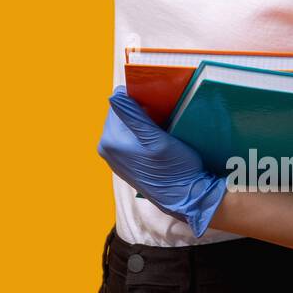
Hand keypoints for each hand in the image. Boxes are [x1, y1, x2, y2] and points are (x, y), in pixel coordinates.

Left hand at [97, 85, 227, 237]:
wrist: (186, 198)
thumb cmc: (174, 168)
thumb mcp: (156, 139)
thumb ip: (133, 116)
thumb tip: (114, 94)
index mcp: (109, 141)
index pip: (119, 103)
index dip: (139, 99)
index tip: (158, 107)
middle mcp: (106, 149)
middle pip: (122, 114)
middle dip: (140, 110)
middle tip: (162, 117)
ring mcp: (114, 157)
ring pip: (127, 125)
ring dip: (143, 122)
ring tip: (162, 128)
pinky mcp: (124, 162)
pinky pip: (130, 138)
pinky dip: (143, 134)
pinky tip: (158, 139)